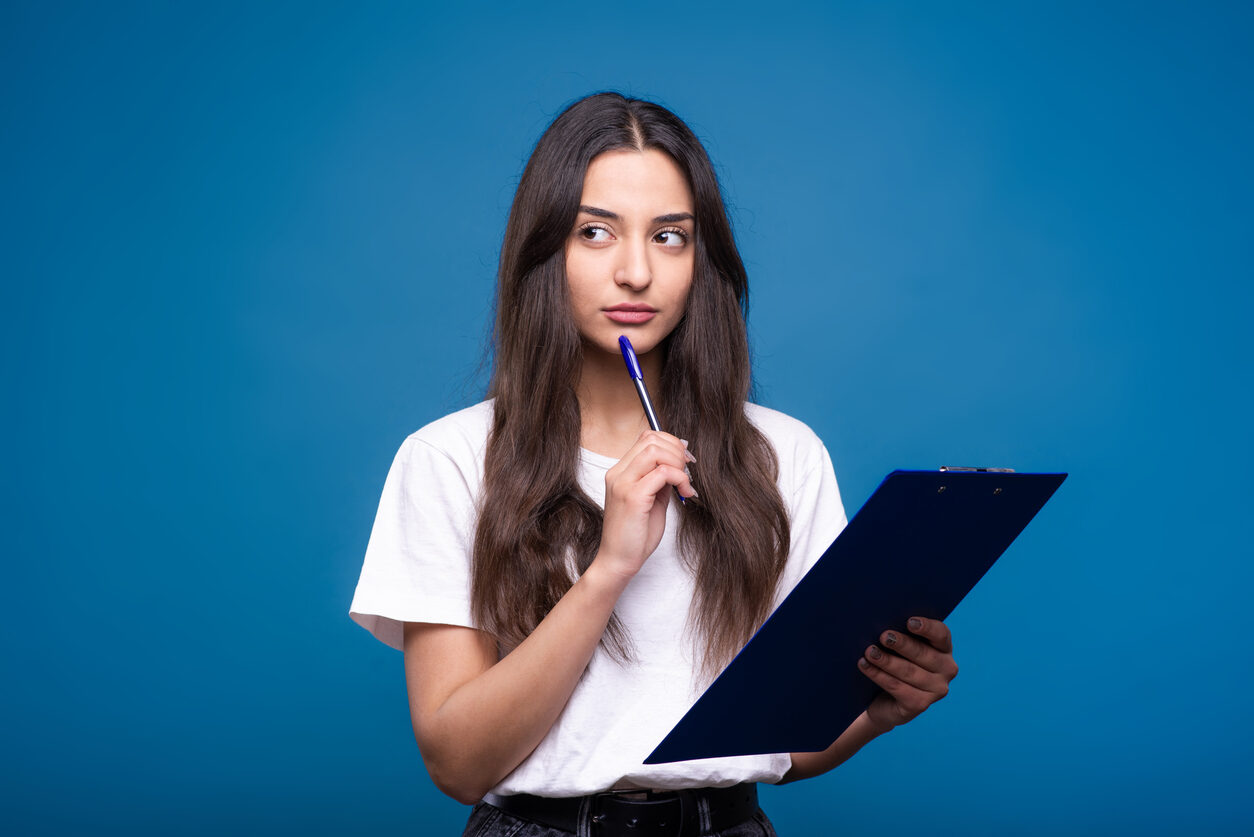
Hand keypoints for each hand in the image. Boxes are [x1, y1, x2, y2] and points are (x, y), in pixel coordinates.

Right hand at [593, 430, 697, 580]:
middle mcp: (618, 473)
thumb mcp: (653, 500)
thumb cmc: (635, 535)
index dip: (670, 443)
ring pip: (655, 450)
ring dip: (677, 462)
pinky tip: (685, 492)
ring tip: (685, 482)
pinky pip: (662, 472)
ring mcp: (623, 483)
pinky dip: (679, 478)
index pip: (645, 438)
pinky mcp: (633, 497)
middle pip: (651, 439)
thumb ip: (661, 480)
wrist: (618, 561)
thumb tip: (679, 462)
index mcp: (620, 472)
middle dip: (676, 451)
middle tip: (688, 470)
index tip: (684, 460)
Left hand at [858, 616, 957, 732]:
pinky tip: (865, 666)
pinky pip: (897, 687)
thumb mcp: (899, 646)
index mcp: (944, 648)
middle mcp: (946, 669)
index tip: (909, 622)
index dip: (927, 628)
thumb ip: (899, 633)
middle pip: (924, 653)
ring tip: (869, 652)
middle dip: (902, 644)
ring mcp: (936, 690)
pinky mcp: (920, 704)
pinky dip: (879, 675)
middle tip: (884, 636)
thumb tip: (884, 619)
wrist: (883, 700)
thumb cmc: (893, 662)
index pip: (941, 634)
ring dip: (887, 660)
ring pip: (909, 671)